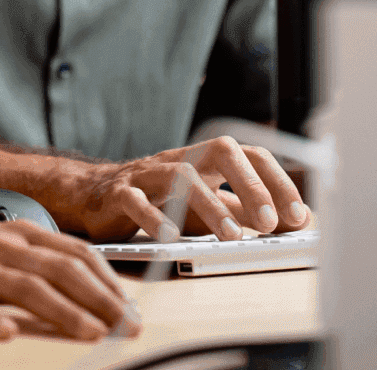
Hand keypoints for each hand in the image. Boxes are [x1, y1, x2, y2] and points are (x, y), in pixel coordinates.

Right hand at [0, 220, 140, 339]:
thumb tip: (89, 292)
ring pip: (26, 287)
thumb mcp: (0, 249)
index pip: (76, 253)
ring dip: (63, 311)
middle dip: (101, 300)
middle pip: (61, 270)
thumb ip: (38, 265)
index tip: (131, 308)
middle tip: (127, 326)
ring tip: (91, 333)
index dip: (109, 280)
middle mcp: (1, 245)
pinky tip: (6, 334)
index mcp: (19, 233)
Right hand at [81, 136, 309, 242]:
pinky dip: (154, 218)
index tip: (297, 216)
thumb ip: (244, 211)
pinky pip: (135, 200)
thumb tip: (297, 222)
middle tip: (269, 222)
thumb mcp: (205, 205)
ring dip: (209, 206)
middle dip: (248, 184)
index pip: (248, 155)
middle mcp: (179, 160)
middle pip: (219, 152)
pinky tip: (171, 239)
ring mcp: (147, 175)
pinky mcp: (118, 194)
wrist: (94, 195)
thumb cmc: (159, 201)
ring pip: (180, 176)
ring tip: (231, 237)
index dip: (276, 180)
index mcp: (204, 162)